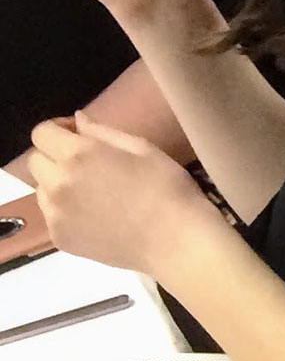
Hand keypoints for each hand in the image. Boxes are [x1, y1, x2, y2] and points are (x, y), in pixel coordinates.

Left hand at [28, 112, 213, 276]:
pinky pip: (52, 214)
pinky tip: (96, 212)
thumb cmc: (165, 186)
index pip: (42, 133)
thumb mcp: (142, 147)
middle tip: (86, 161)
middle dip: (55, 154)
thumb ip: (103, 132)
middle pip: (36, 161)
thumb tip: (78, 121)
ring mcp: (55, 214)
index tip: (78, 133)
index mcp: (78, 155)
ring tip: (92, 189)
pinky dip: (66, 208)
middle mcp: (58, 183)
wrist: (172, 238)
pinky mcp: (59, 237)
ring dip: (58, 182)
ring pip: (41, 188)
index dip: (57, 128)